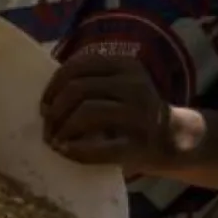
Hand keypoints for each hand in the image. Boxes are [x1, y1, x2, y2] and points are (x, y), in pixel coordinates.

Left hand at [40, 53, 195, 172]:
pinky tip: (65, 151)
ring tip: (55, 140)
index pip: (78, 66)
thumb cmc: (134, 112)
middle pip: (77, 89)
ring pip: (85, 113)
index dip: (53, 86)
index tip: (44, 104)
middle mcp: (134, 85)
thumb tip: (45, 97)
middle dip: (54, 110)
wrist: (173, 139)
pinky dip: (74, 150)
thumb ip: (91, 83)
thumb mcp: (119, 86)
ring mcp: (138, 115)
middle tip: (47, 126)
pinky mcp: (137, 145)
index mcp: (126, 66)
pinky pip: (97, 148)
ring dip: (61, 129)